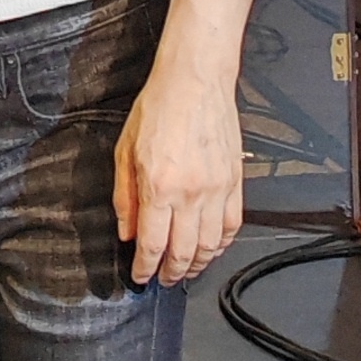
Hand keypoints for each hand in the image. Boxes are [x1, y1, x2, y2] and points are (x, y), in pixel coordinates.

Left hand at [112, 52, 244, 288]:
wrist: (194, 81)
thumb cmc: (158, 108)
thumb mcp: (125, 151)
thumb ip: (124, 198)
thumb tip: (127, 233)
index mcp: (159, 187)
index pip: (152, 244)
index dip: (145, 268)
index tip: (140, 277)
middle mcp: (190, 193)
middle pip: (183, 253)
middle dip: (171, 273)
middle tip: (162, 279)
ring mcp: (217, 190)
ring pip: (211, 246)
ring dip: (197, 265)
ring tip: (186, 270)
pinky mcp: (235, 182)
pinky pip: (232, 226)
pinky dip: (222, 244)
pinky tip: (211, 249)